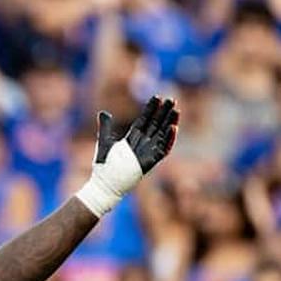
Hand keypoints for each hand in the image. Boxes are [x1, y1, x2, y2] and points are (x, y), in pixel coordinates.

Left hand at [75, 96, 177, 216]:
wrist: (104, 184)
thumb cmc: (103, 166)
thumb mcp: (105, 142)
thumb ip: (106, 127)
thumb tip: (103, 112)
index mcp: (132, 137)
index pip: (145, 119)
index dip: (151, 109)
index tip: (158, 96)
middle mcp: (142, 143)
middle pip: (156, 124)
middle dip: (164, 112)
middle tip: (172, 99)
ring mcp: (147, 152)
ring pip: (162, 134)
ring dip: (170, 123)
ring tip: (176, 110)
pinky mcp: (149, 162)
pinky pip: (162, 149)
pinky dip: (168, 139)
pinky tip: (173, 128)